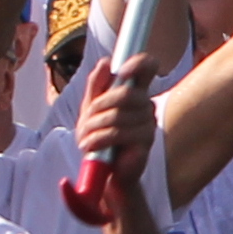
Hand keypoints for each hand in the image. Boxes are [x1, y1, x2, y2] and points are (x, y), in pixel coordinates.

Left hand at [77, 53, 161, 187]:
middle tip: (85, 121)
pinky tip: (90, 146)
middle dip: (98, 106)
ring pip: (117, 116)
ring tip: (84, 139)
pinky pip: (119, 133)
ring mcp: (148, 124)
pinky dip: (98, 139)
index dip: (139, 63)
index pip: (149, 66)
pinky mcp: (145, 143)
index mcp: (135, 92)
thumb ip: (96, 84)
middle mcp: (146, 105)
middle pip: (126, 93)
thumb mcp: (91, 108)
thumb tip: (106, 62)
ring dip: (93, 127)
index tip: (120, 72)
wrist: (104, 171)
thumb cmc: (100, 136)